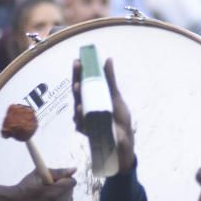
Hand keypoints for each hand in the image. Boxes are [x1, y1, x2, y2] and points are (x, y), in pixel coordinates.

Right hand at [10, 167, 75, 200]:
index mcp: (56, 192)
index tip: (53, 180)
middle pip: (70, 190)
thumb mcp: (40, 173)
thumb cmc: (27, 187)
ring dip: (62, 195)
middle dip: (62, 186)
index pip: (72, 182)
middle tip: (48, 187)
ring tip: (48, 194)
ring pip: (69, 198)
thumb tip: (74, 169)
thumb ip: (59, 171)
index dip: (63, 178)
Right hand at [72, 58, 134, 173]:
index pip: (83, 82)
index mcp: (92, 96)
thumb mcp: (116, 97)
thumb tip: (108, 59)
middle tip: (77, 75)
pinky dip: (81, 118)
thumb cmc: (119, 118)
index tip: (77, 61)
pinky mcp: (87, 131)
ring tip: (78, 90)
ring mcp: (85, 119)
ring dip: (78, 99)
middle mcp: (86, 106)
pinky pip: (81, 123)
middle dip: (77, 83)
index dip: (79, 72)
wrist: (124, 141)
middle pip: (78, 93)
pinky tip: (81, 111)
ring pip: (77, 107)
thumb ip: (110, 80)